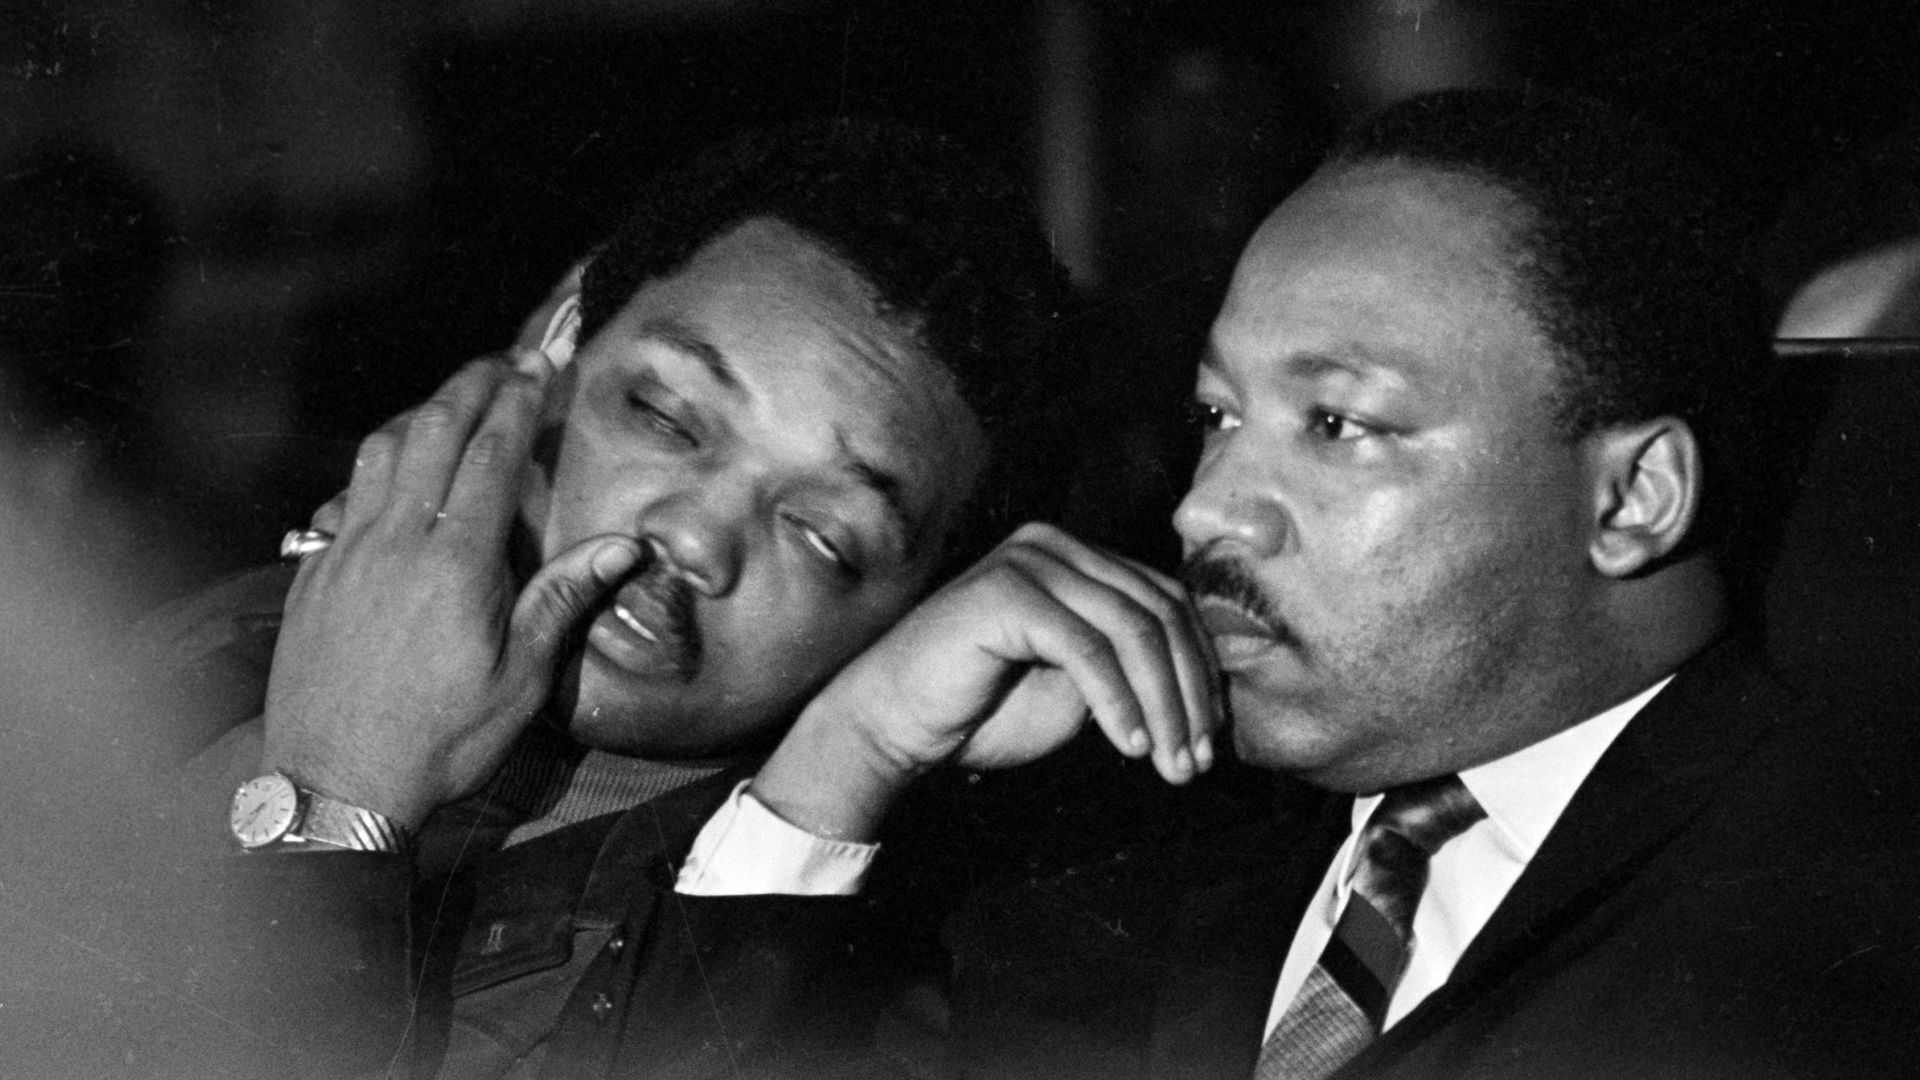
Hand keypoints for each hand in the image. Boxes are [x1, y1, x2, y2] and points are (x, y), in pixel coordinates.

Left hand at [262, 350, 640, 828]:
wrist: (334, 786)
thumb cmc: (439, 740)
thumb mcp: (521, 679)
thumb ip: (563, 600)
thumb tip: (623, 545)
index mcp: (456, 562)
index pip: (491, 455)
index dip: (517, 401)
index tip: (539, 365)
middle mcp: (395, 541)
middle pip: (433, 433)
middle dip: (471, 386)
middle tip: (503, 361)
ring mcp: (345, 553)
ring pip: (379, 452)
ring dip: (420, 414)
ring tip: (451, 403)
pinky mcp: (312, 575)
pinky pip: (343, 497)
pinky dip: (375, 466)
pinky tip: (389, 474)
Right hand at [749, 523, 1220, 841]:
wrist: (891, 725)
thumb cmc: (977, 711)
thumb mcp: (1076, 689)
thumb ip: (1128, 669)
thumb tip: (1203, 688)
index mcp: (1076, 559)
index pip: (1166, 601)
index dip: (1201, 670)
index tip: (1213, 736)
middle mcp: (1055, 545)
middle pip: (1158, 612)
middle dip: (1189, 693)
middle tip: (1198, 760)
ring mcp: (1029, 560)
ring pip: (1132, 630)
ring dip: (1164, 705)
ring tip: (1171, 763)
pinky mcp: (1008, 591)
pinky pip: (1087, 648)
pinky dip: (1119, 701)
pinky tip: (1130, 744)